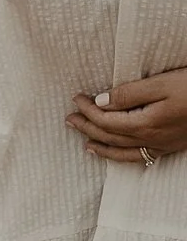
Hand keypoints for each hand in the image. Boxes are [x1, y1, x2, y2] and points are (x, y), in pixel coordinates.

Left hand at [68, 70, 186, 163]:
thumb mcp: (163, 83)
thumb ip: (130, 93)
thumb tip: (100, 102)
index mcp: (144, 123)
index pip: (105, 119)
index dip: (88, 110)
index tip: (76, 98)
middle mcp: (150, 139)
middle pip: (109, 136)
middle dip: (86, 127)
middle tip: (69, 119)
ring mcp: (161, 146)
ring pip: (121, 151)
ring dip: (99, 144)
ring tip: (83, 140)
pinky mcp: (170, 148)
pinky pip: (138, 157)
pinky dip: (119, 156)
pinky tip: (113, 153)